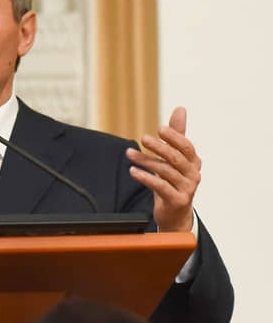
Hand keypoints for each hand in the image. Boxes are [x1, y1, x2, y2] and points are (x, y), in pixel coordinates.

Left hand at [126, 107, 199, 231]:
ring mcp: (187, 188)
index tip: (159, 129)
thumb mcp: (175, 157)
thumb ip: (177, 134)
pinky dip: (146, 177)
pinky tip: (133, 171)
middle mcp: (193, 174)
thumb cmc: (174, 181)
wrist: (175, 213)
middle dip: (159, 147)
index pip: (186, 146)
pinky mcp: (177, 200)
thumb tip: (180, 109)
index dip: (174, 137)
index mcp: (193, 162)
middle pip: (176, 158)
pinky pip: (160, 186)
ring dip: (145, 161)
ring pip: (165, 171)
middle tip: (143, 138)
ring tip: (129, 154)